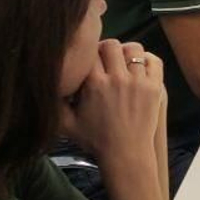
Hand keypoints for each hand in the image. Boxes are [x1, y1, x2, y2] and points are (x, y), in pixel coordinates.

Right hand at [59, 40, 163, 172]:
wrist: (125, 154)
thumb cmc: (95, 140)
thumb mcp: (66, 124)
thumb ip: (54, 103)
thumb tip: (45, 83)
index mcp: (94, 84)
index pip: (90, 52)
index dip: (88, 53)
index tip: (88, 61)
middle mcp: (117, 79)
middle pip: (112, 45)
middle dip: (106, 49)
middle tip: (104, 60)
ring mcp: (138, 82)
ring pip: (134, 49)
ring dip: (127, 52)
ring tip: (122, 62)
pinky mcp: (155, 87)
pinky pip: (154, 61)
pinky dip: (147, 60)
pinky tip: (139, 67)